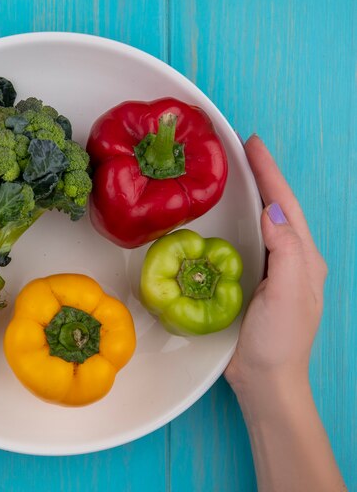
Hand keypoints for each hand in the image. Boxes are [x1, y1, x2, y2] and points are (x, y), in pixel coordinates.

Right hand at [225, 135, 327, 392]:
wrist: (264, 379)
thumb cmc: (278, 341)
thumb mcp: (289, 295)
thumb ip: (286, 252)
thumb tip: (272, 211)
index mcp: (303, 258)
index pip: (285, 206)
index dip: (270, 173)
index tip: (253, 145)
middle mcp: (289, 259)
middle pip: (275, 207)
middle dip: (262, 177)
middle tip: (242, 151)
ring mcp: (270, 270)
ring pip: (260, 223)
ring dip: (248, 195)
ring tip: (233, 174)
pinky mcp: (249, 281)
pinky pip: (243, 242)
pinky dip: (234, 222)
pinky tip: (221, 218)